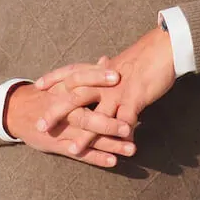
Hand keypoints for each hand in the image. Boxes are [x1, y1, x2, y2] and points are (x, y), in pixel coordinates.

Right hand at [4, 81, 134, 167]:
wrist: (13, 111)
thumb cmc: (44, 93)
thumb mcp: (60, 79)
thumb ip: (84, 73)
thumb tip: (106, 59)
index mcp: (61, 88)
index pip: (79, 80)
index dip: (96, 78)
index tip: (117, 76)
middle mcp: (61, 109)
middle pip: (85, 116)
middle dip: (107, 122)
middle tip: (129, 126)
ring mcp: (60, 129)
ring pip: (86, 138)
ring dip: (108, 144)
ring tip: (132, 149)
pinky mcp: (57, 145)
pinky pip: (79, 153)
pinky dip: (96, 157)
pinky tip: (114, 161)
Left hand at [33, 28, 176, 149]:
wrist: (162, 49)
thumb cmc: (142, 57)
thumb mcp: (120, 63)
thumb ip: (107, 69)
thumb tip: (101, 64)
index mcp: (98, 71)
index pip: (70, 72)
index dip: (53, 79)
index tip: (37, 86)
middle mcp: (103, 81)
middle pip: (74, 97)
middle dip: (56, 112)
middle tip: (40, 126)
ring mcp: (117, 91)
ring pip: (96, 114)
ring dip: (84, 134)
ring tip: (72, 150)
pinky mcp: (134, 98)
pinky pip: (125, 121)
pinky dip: (121, 137)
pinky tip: (118, 151)